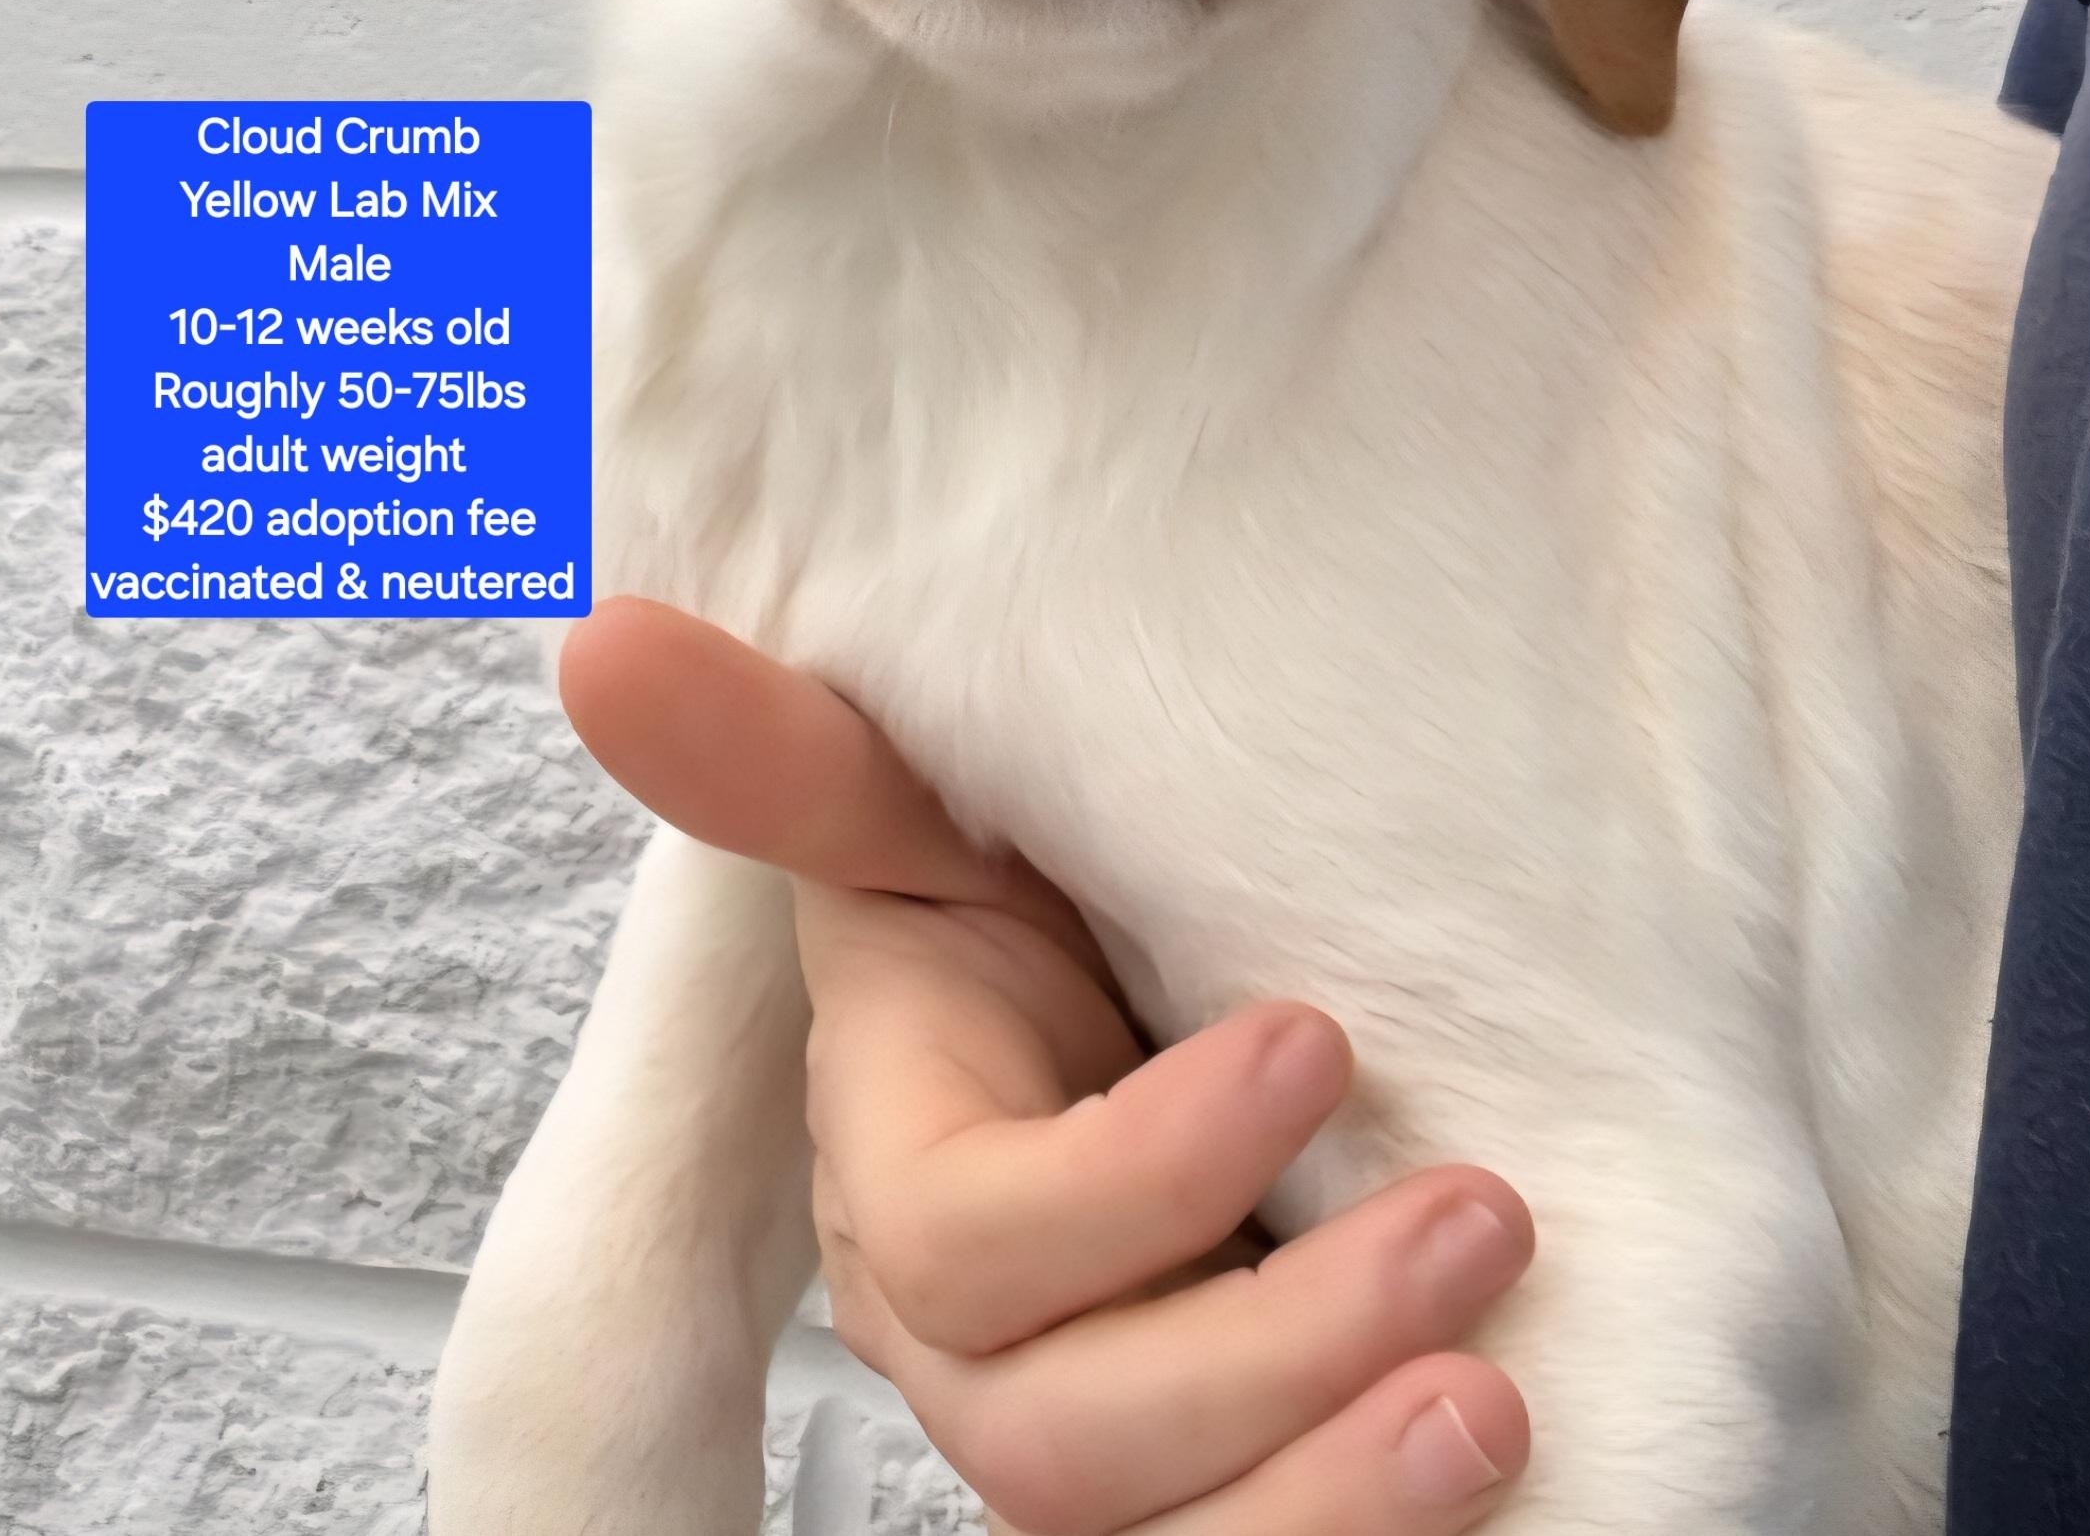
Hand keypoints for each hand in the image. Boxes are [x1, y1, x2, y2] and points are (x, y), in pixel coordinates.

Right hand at [560, 597, 1534, 1535]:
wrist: (1132, 970)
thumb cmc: (1022, 880)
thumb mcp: (921, 804)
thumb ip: (778, 754)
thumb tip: (597, 640)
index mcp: (896, 1173)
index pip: (967, 1239)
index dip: (1137, 1176)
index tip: (1318, 1034)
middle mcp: (970, 1342)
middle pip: (1063, 1440)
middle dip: (1276, 1360)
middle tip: (1472, 1222)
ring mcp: (1086, 1428)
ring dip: (1337, 1497)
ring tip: (1492, 1396)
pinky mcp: (1203, 1480)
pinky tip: (1479, 1458)